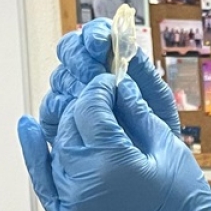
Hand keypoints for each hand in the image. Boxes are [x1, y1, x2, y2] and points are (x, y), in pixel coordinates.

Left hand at [18, 74, 210, 210]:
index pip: (91, 107)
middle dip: (86, 105)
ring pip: (56, 149)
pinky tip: (29, 128)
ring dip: (68, 127)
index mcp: (113, 162)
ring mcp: (71, 205)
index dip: (102, 88)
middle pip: (70, 125)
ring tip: (84, 113)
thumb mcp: (172, 155)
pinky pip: (42, 181)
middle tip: (104, 98)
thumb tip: (121, 90)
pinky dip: (34, 153)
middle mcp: (83, 183)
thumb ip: (140, 117)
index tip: (113, 83)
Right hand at [38, 20, 180, 139]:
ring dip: (71, 84)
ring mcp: (74, 100)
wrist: (153, 175)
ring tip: (87, 98)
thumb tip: (125, 48)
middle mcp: (91, 79)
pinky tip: (72, 115)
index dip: (94, 35)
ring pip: (60, 79)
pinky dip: (59, 110)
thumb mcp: (157, 103)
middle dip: (79, 58)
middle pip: (70, 52)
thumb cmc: (159, 138)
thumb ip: (142, 74)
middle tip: (92, 72)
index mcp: (115, 66)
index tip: (99, 43)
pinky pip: (51, 110)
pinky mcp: (60, 125)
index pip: (96, 37)